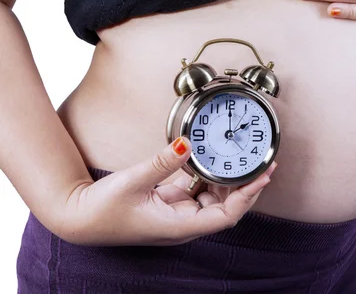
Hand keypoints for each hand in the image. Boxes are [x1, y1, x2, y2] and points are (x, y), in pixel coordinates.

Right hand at [57, 137, 276, 245]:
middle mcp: (182, 224)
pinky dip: (205, 175)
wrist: (77, 216)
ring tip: (241, 158)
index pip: (225, 215)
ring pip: (211, 198)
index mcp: (178, 227)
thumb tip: (188, 144)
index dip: (247, 196)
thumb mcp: (133, 181)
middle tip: (261, 162)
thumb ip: (162, 162)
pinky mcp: (168, 203)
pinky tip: (211, 159)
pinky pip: (194, 190)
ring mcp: (176, 214)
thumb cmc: (101, 209)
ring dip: (226, 180)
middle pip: (225, 207)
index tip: (263, 176)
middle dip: (244, 186)